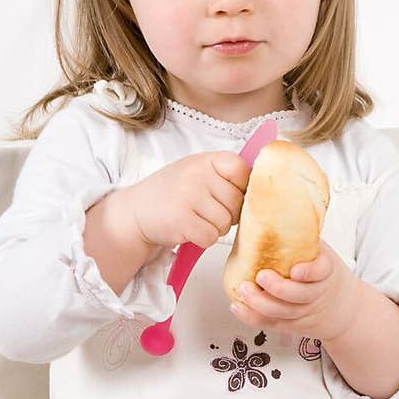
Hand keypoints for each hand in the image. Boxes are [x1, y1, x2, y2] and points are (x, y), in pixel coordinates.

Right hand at [127, 152, 249, 251]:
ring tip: (196, 219)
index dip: (241, 188)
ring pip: (226, 223)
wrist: (136, 211)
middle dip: (228, 214)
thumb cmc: (172, 194)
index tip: (228, 195)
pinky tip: (189, 230)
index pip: (242, 170)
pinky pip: (211, 237)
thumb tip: (262, 190)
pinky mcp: (182, 220)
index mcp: (206, 159)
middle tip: (207, 212)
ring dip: (215, 228)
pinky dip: (202, 239)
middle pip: (237, 202)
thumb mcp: (197, 172)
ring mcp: (189, 196)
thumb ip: (224, 176)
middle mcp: (198, 174)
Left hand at [229, 240, 359, 345]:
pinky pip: (271, 324)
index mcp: (326, 270)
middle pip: (300, 296)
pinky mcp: (291, 324)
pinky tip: (238, 307)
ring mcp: (304, 311)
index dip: (310, 272)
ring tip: (244, 291)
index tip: (296, 269)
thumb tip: (266, 204)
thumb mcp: (319, 250)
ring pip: (284, 313)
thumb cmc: (321, 271)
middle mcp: (316, 293)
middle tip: (261, 277)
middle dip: (279, 289)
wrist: (340, 304)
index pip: (322, 271)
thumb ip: (300, 235)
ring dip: (261, 304)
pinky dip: (253, 318)